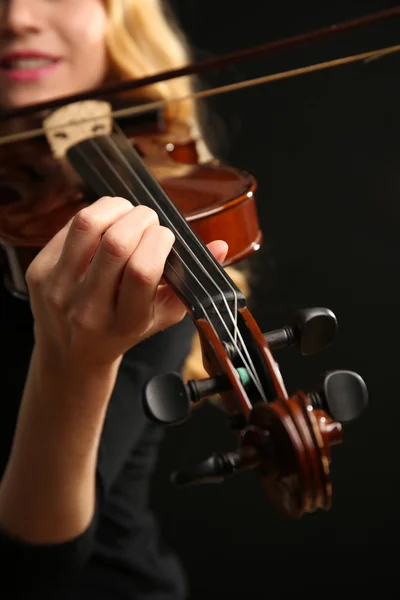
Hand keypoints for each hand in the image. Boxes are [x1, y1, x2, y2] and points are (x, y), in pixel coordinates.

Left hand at [26, 196, 227, 368]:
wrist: (71, 354)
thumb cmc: (122, 331)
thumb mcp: (161, 317)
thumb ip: (191, 283)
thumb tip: (222, 246)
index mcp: (124, 322)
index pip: (142, 270)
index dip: (159, 241)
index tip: (166, 237)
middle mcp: (88, 309)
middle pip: (115, 243)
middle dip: (141, 219)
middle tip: (149, 221)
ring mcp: (59, 289)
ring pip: (87, 226)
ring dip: (116, 208)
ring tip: (128, 213)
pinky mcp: (38, 272)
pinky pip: (69, 227)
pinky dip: (94, 216)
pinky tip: (105, 224)